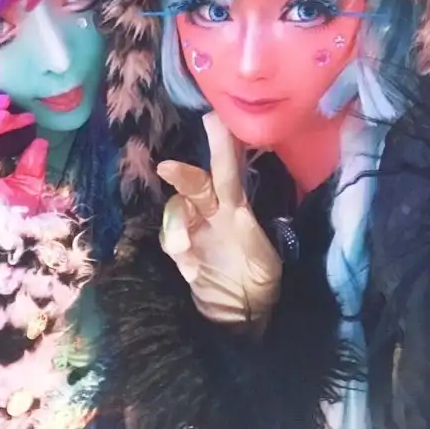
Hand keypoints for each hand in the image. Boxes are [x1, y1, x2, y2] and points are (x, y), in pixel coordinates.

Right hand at [157, 111, 281, 332]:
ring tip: (182, 250)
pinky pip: (171, 242)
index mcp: (236, 210)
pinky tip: (189, 267)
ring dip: (175, 225)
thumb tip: (236, 218)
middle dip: (184, 175)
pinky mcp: (182, 252)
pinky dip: (177, 250)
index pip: (228, 171)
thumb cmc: (260, 283)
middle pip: (195, 186)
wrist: (240, 315)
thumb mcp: (267, 262)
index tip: (212, 120)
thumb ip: (251, 239)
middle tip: (167, 168)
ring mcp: (194, 231)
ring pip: (177, 211)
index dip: (222, 146)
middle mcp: (212, 214)